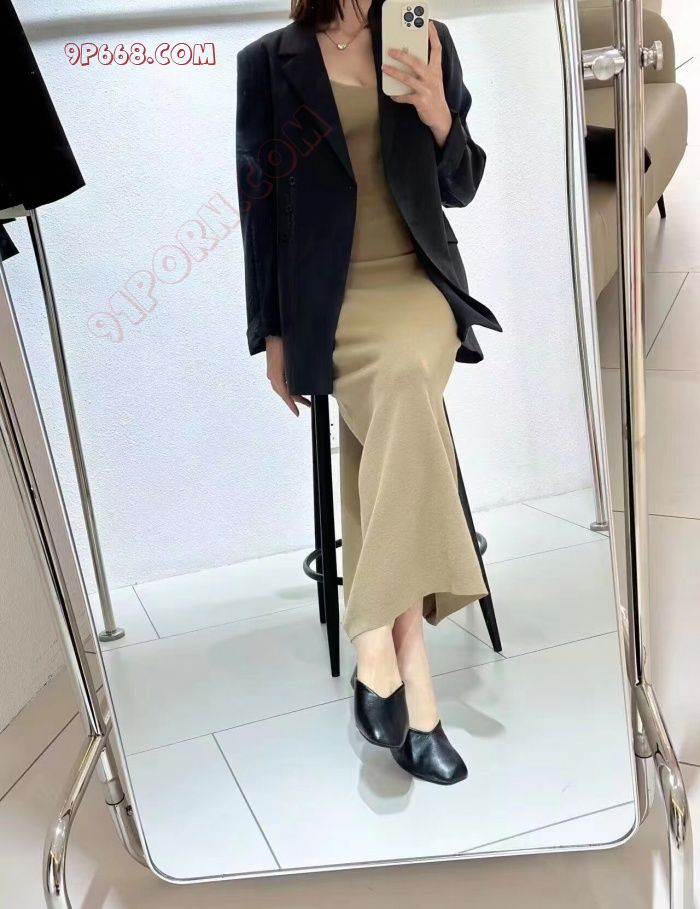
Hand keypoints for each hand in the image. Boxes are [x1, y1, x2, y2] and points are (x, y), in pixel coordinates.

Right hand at [265, 336, 310, 415]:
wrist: (272, 330)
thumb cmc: (282, 342)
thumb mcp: (292, 358)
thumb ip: (298, 370)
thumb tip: (310, 379)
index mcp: (276, 375)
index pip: (284, 394)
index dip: (292, 405)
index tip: (297, 413)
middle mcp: (272, 375)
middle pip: (283, 393)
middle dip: (295, 400)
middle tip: (307, 405)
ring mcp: (271, 372)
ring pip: (281, 388)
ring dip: (291, 394)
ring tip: (303, 398)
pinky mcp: (273, 367)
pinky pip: (280, 382)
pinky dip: (287, 387)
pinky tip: (294, 386)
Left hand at [381, 21, 452, 146]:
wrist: (440, 116)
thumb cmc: (434, 96)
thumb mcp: (434, 80)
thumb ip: (425, 69)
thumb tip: (409, 59)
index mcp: (436, 70)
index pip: (437, 49)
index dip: (433, 36)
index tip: (429, 25)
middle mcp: (432, 78)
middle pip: (416, 62)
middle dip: (402, 56)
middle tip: (390, 51)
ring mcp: (426, 89)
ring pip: (407, 78)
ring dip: (394, 73)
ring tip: (384, 68)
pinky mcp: (421, 101)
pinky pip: (405, 97)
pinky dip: (397, 95)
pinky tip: (391, 94)